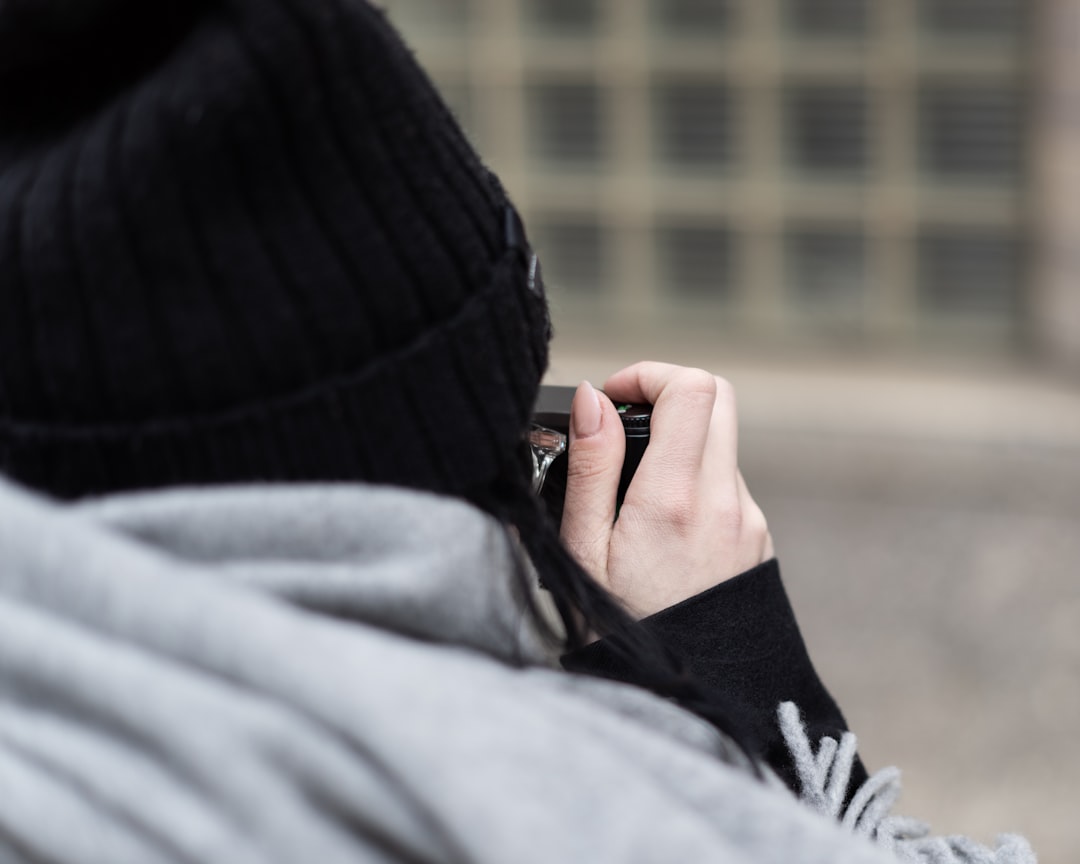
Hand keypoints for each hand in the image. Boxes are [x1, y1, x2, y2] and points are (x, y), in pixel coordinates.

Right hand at [559, 362, 773, 617]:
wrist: (689, 701)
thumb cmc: (620, 631)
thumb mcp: (582, 550)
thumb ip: (590, 466)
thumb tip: (595, 399)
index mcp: (674, 500)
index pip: (692, 388)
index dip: (650, 374)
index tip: (615, 398)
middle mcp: (724, 503)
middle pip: (718, 398)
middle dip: (669, 396)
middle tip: (625, 428)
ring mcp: (748, 522)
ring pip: (720, 445)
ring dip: (680, 446)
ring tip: (634, 496)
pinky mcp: (758, 541)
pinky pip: (727, 486)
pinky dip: (695, 483)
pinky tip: (662, 530)